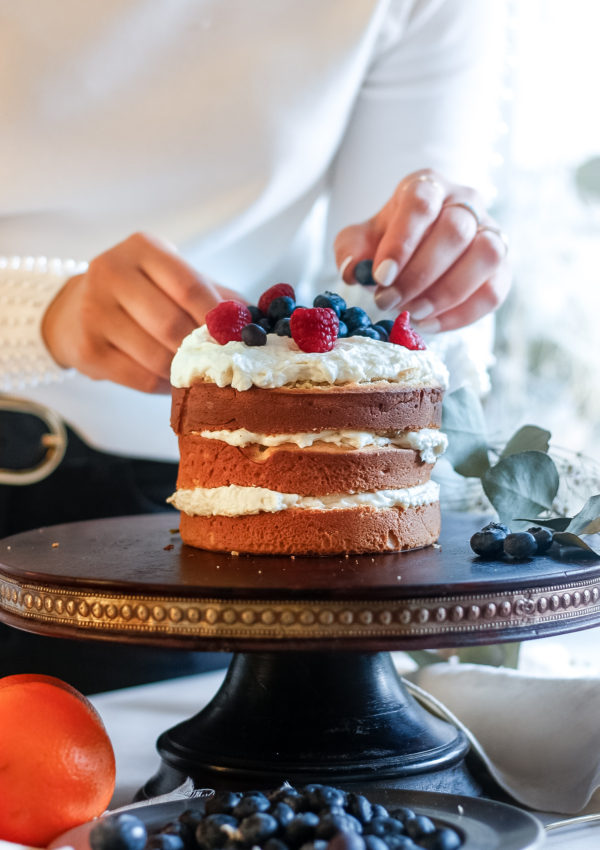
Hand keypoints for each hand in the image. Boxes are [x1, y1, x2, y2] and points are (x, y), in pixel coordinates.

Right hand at [42, 232, 238, 392]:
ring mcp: (93, 311)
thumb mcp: (174, 279)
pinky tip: (174, 382)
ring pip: (156, 355)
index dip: (217, 316)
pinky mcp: (88, 349)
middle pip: (170, 323)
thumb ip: (215, 294)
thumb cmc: (142, 293)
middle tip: (225, 362)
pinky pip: (140, 378)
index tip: (240, 337)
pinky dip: (165, 386)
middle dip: (202, 348)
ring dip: (185, 371)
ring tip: (200, 373)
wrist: (76, 309)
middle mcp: (111, 273)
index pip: (188, 284)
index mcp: (141, 249)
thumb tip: (260, 318)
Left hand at [334, 169, 509, 331]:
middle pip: (456, 230)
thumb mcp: (360, 240)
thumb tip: (352, 271)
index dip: (402, 242)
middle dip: (420, 274)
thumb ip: (350, 250)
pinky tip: (430, 323)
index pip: (421, 203)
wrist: (414, 253)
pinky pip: (493, 291)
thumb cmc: (387, 243)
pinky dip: (461, 314)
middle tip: (389, 302)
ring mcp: (491, 232)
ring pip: (486, 256)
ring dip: (447, 292)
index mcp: (427, 186)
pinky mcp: (502, 267)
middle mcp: (465, 202)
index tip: (381, 276)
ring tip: (413, 312)